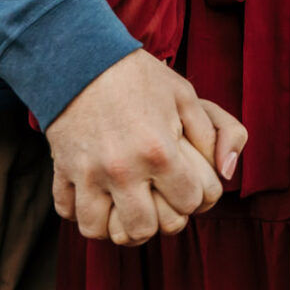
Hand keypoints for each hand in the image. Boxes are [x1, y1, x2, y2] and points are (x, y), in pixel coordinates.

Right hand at [45, 47, 248, 245]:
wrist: (83, 57)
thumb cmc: (140, 77)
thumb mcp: (186, 96)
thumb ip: (217, 133)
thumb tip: (228, 171)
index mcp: (159, 151)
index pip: (189, 203)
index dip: (196, 196)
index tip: (188, 184)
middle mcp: (123, 169)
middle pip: (144, 230)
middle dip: (156, 221)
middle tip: (158, 203)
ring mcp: (88, 173)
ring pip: (99, 231)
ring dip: (115, 224)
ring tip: (126, 206)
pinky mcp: (61, 170)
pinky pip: (68, 212)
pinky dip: (82, 211)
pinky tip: (97, 196)